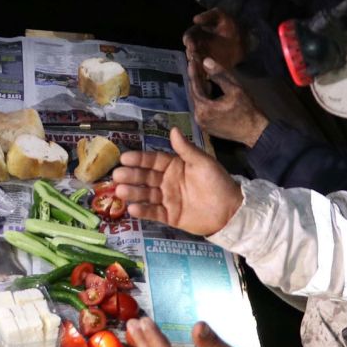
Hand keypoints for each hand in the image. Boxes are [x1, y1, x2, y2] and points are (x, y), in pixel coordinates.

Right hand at [111, 126, 242, 234]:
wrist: (230, 211)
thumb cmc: (218, 182)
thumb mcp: (203, 162)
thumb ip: (186, 149)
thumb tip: (173, 129)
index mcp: (174, 166)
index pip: (152, 160)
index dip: (139, 159)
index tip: (124, 158)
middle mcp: (167, 181)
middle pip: (145, 177)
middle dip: (131, 176)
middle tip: (117, 175)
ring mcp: (167, 199)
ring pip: (146, 194)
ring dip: (132, 192)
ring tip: (120, 191)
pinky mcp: (169, 216)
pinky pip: (153, 212)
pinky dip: (143, 210)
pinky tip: (132, 208)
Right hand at [183, 8, 244, 70]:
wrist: (245, 39)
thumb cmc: (231, 26)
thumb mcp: (221, 16)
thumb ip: (208, 15)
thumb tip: (195, 19)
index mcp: (198, 34)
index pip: (189, 37)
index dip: (188, 40)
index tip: (190, 44)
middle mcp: (198, 46)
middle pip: (190, 52)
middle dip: (191, 54)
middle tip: (194, 57)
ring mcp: (204, 57)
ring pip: (196, 62)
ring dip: (197, 65)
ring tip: (201, 66)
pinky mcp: (211, 67)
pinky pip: (204, 71)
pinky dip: (204, 73)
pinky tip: (207, 75)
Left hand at [187, 55, 268, 145]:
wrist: (255, 132)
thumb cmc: (247, 110)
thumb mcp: (235, 89)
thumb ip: (219, 75)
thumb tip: (206, 61)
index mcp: (203, 109)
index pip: (195, 86)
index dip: (193, 72)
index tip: (192, 61)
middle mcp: (199, 117)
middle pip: (195, 94)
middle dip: (196, 79)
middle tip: (196, 66)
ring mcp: (202, 123)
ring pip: (198, 101)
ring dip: (200, 89)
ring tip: (202, 75)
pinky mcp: (207, 126)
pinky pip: (202, 109)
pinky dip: (204, 98)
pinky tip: (209, 90)